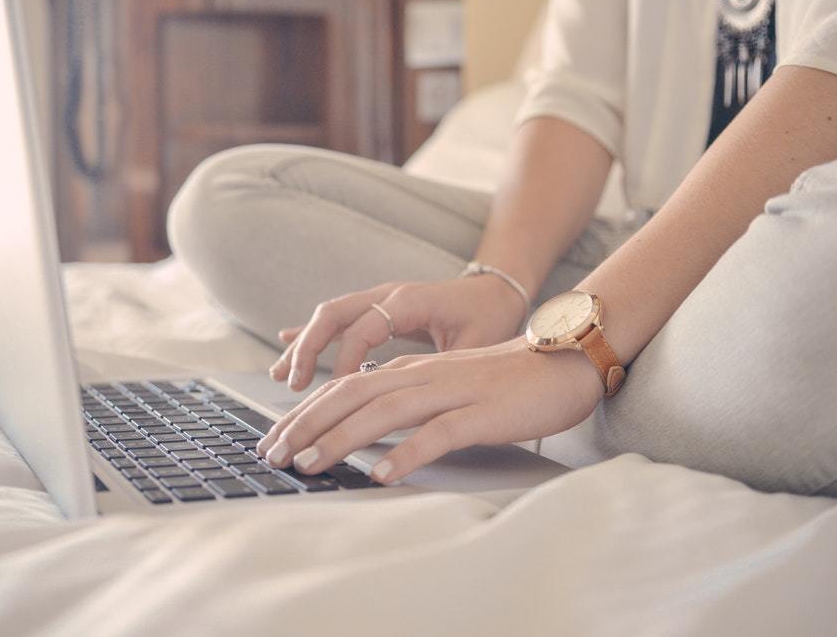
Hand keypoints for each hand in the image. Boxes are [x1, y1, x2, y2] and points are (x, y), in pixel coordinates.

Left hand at [256, 338, 604, 483]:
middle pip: (351, 396)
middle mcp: (423, 376)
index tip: (274, 440)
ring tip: (309, 464)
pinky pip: (438, 433)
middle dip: (306, 425)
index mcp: (412, 371)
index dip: (304, 413)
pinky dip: (407, 453)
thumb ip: (408, 399)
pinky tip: (382, 474)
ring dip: (341, 439)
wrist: (563, 362)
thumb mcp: (446, 385)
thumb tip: (365, 427)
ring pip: (384, 412)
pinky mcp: (481, 413)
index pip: (344, 388)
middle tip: (273, 454)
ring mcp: (452, 392)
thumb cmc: (505, 381)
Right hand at [270, 275, 529, 390]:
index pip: (365, 328)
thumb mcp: (476, 344)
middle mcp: (388, 294)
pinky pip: (337, 319)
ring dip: (303, 345)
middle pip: (334, 314)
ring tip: (280, 377)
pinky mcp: (377, 308)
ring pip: (329, 316)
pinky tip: (287, 347)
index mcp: (411, 300)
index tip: (337, 392)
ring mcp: (379, 298)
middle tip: (293, 385)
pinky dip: (311, 335)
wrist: (497, 289)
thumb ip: (446, 366)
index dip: (347, 360)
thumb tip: (420, 401)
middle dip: (308, 349)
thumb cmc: (490, 317)